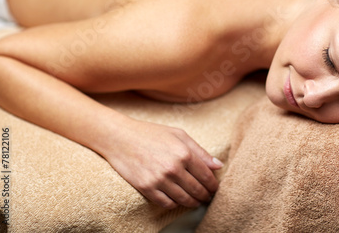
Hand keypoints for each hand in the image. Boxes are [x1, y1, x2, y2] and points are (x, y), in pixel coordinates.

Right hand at [102, 120, 222, 208]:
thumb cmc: (151, 133)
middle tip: (207, 197)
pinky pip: (166, 203)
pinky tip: (178, 200)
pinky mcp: (147, 188)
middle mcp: (173, 168)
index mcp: (184, 153)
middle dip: (205, 195)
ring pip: (184, 199)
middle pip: (197, 190)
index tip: (214, 188)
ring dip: (193, 202)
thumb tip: (218, 165)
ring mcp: (159, 179)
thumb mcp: (179, 135)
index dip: (213, 185)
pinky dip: (175, 204)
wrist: (120, 138)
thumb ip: (200, 151)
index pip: (206, 176)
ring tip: (196, 201)